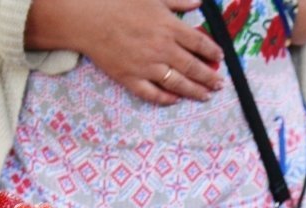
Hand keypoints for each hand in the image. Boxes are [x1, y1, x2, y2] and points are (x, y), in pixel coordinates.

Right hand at [26, 0, 224, 104]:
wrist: (86, 17)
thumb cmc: (117, 2)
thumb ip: (177, 0)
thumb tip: (198, 2)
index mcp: (169, 27)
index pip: (199, 44)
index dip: (213, 52)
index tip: (219, 58)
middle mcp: (162, 49)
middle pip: (194, 67)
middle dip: (209, 77)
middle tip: (219, 84)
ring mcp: (147, 66)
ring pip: (178, 84)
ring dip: (195, 91)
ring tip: (206, 96)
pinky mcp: (131, 78)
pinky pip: (152, 94)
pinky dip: (166, 99)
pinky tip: (175, 100)